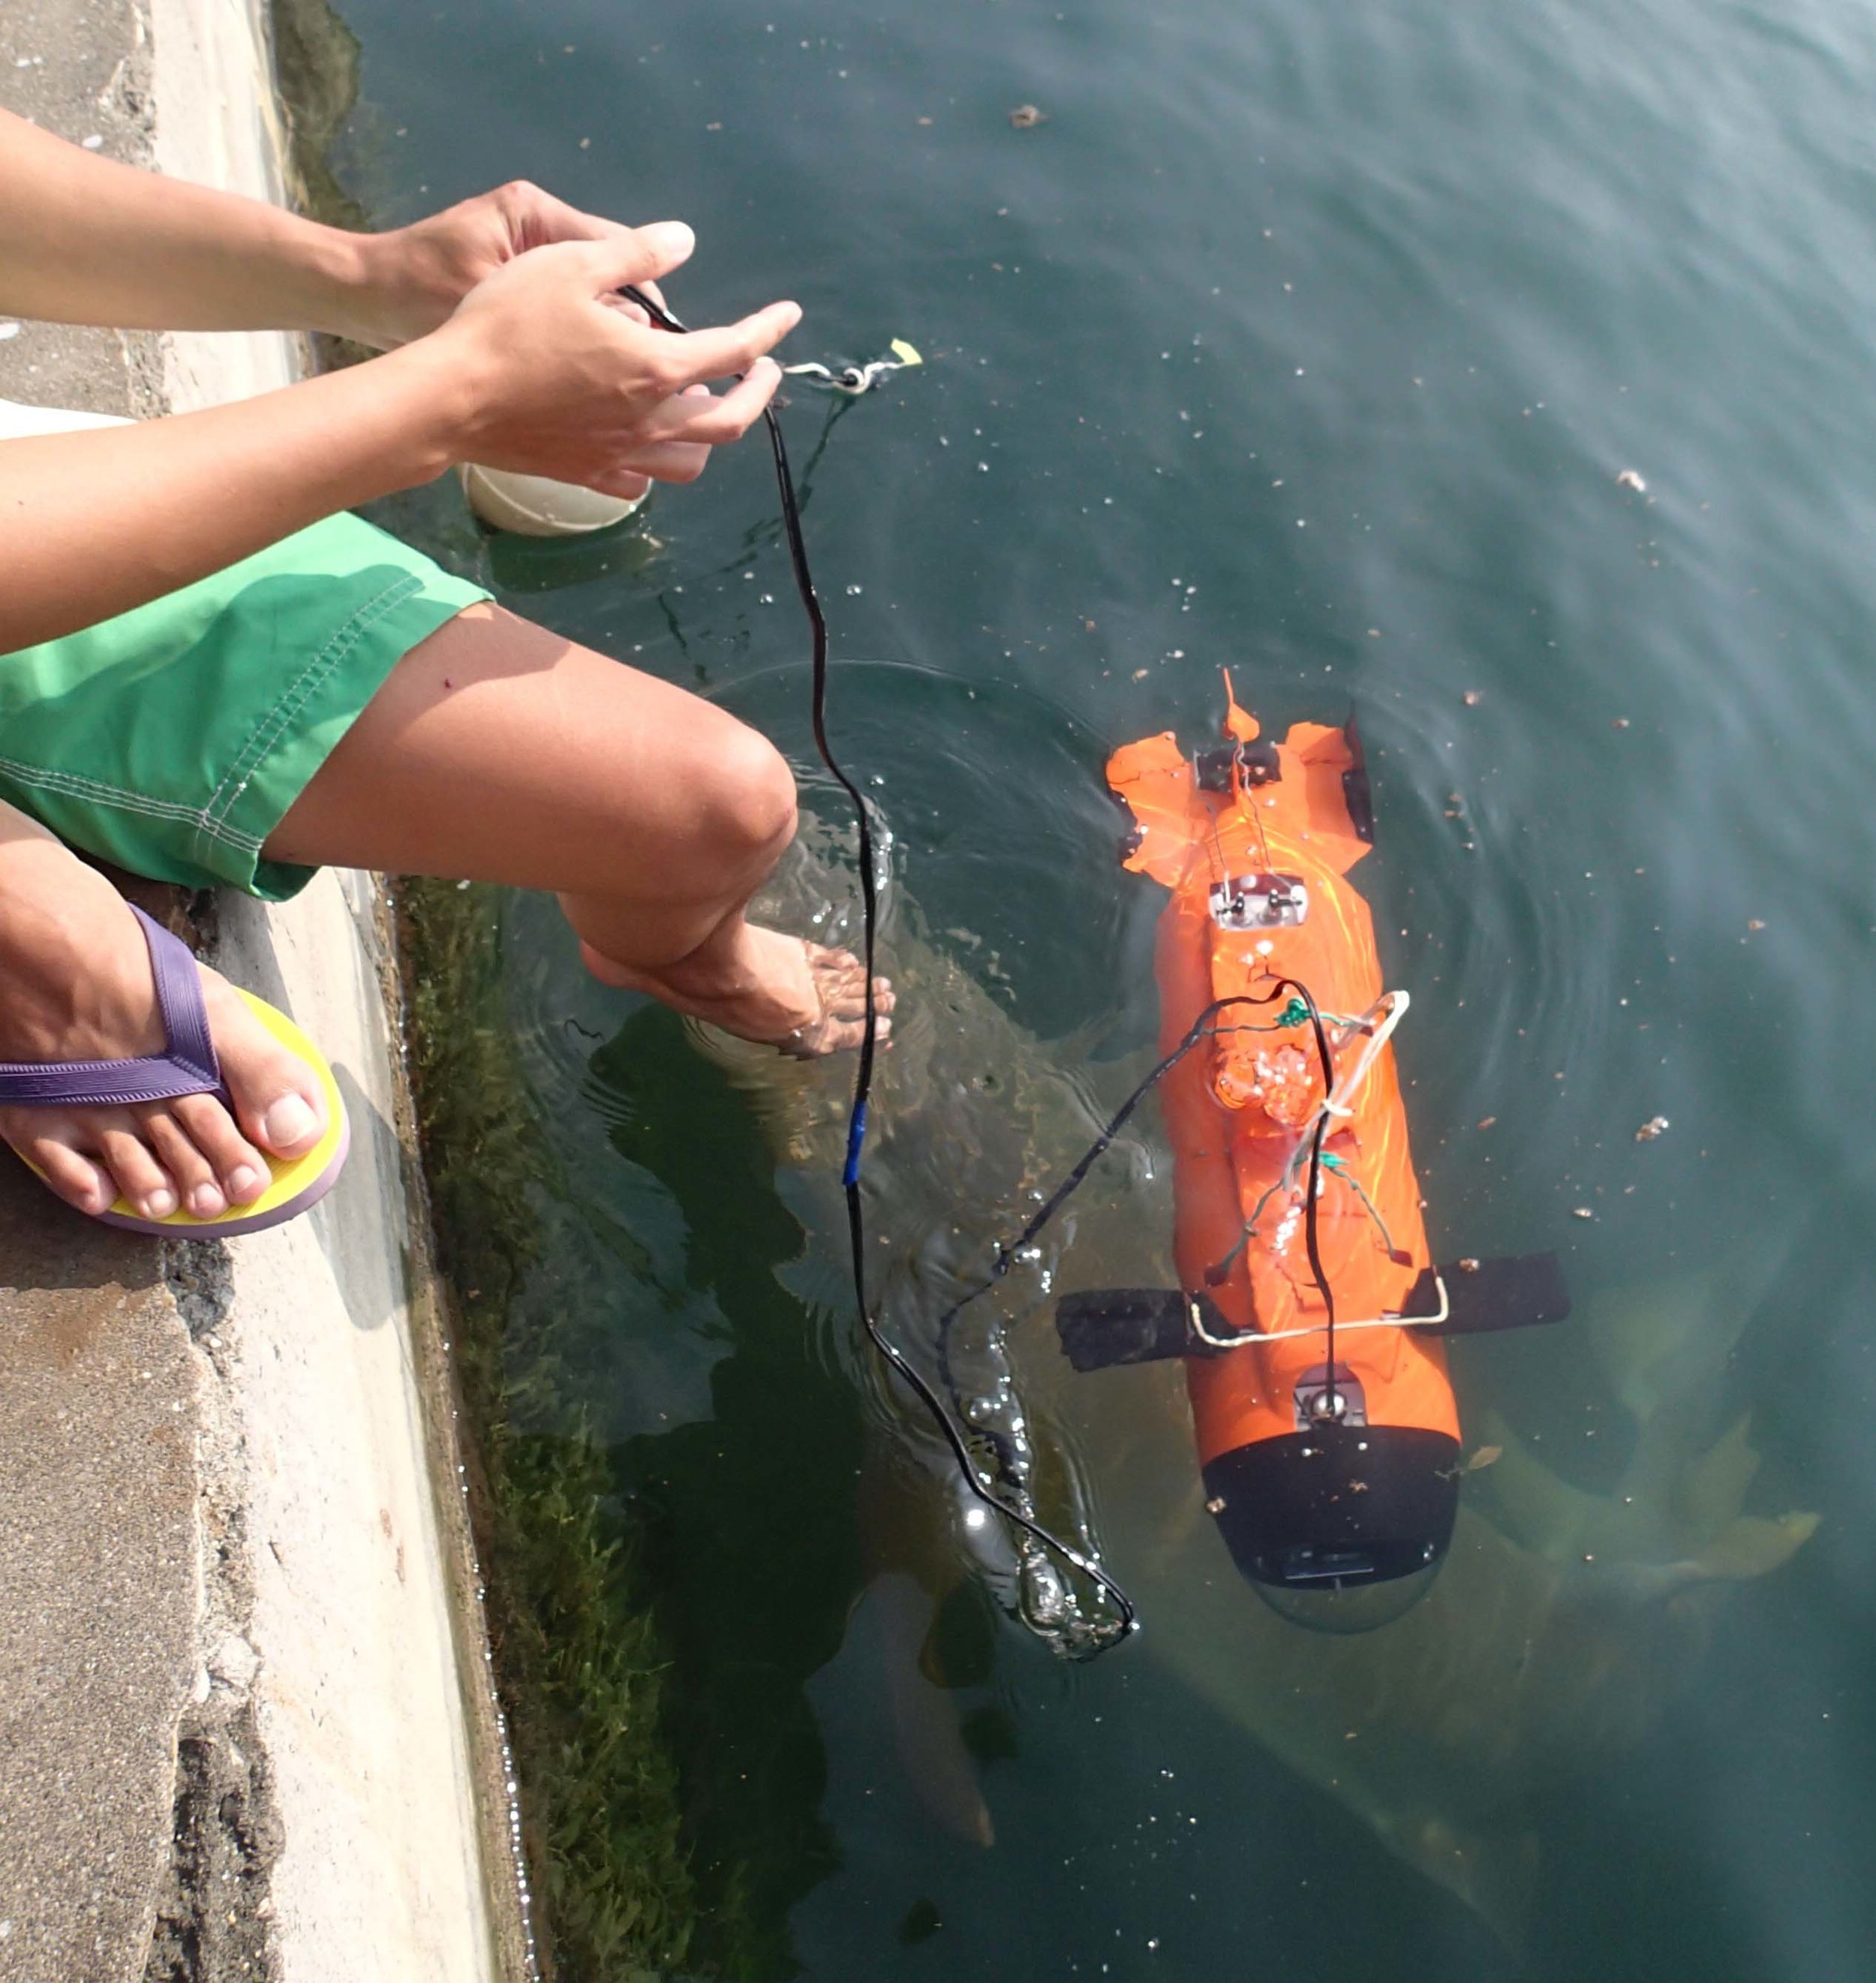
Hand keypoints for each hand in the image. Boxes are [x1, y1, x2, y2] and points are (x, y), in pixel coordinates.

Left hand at [342, 179, 664, 348]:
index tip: (658, 349)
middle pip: (610, 274)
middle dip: (625, 321)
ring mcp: (529, 256)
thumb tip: (642, 321)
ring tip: (609, 381)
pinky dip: (577, 340)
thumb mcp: (493, 297)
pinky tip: (582, 377)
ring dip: (603, 335)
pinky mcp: (518, 283)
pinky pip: (567, 311)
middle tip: (629, 374)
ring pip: (593, 297)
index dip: (643, 299)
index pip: (615, 248)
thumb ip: (568, 304)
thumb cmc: (416, 294)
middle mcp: (539, 227)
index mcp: (535, 214)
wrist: (360, 299)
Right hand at [416, 220, 798, 494]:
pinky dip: (657, 462)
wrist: (451, 398)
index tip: (788, 315)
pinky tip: (646, 439)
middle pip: (728, 421)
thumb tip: (683, 240)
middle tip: (761, 369)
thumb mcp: (571, 264)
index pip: (734, 350)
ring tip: (700, 401)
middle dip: (757, 395)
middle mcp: (648, 421)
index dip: (768, 330)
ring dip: (709, 433)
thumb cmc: (507, 323)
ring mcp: (618, 455)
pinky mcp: (586, 475)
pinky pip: (640, 482)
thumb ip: (635, 253)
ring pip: (690, 460)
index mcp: (655, 368)